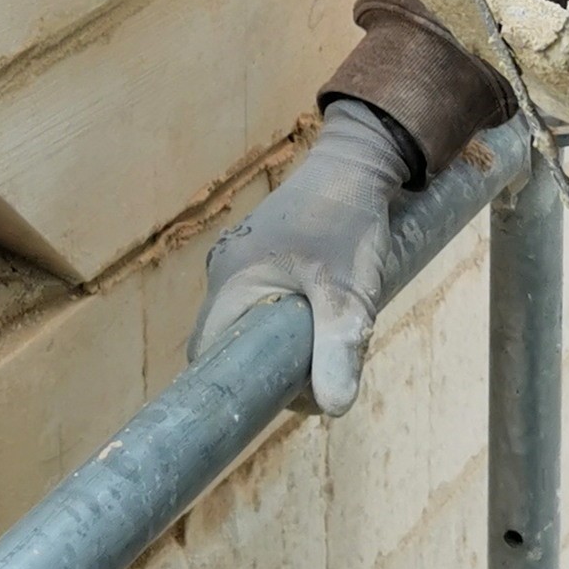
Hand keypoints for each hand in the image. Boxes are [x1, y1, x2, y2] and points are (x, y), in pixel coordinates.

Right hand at [188, 99, 414, 414]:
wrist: (360, 159)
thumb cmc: (346, 220)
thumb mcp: (348, 291)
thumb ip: (339, 348)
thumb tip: (333, 410)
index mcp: (231, 281)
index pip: (207, 355)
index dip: (235, 387)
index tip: (280, 398)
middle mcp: (227, 273)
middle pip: (234, 346)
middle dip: (275, 369)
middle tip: (322, 369)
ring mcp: (245, 264)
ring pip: (256, 328)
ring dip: (290, 345)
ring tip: (333, 335)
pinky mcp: (267, 259)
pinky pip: (269, 306)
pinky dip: (295, 322)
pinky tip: (329, 314)